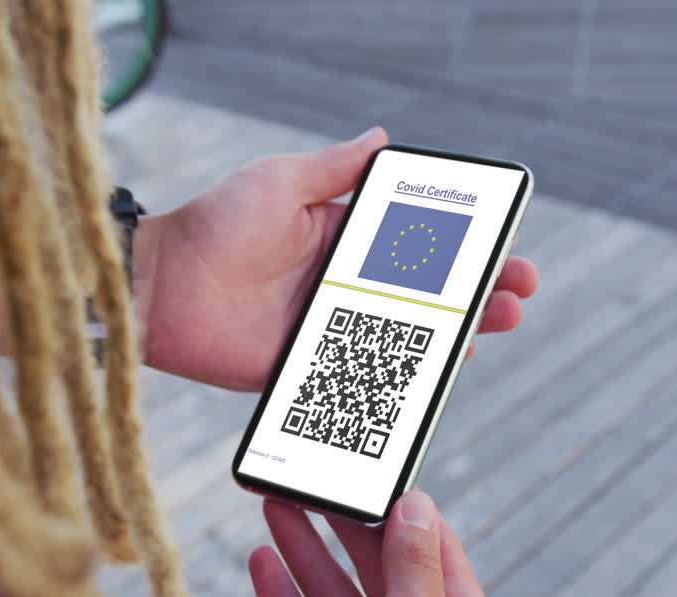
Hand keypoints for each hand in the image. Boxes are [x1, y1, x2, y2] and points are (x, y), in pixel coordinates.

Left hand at [134, 128, 539, 390]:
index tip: (505, 247)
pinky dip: (403, 380)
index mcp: (340, 240)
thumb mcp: (281, 182)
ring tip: (495, 324)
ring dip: (456, 333)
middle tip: (518, 292)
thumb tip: (382, 136)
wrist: (158, 287)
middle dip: (477, 292)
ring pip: (406, 337)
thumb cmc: (215, 224)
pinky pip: (363, 378)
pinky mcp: (308, 370)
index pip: (417, 246)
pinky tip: (441, 374)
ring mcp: (329, 330)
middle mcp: (342, 287)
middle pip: (425, 295)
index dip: (463, 248)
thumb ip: (335, 168)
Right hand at [249, 492, 502, 596]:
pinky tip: (264, 566)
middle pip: (377, 568)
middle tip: (308, 481)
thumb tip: (417, 505)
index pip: (431, 546)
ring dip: (305, 553)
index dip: (398, 507)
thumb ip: (412, 566)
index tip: (366, 471)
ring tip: (275, 507)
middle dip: (340, 524)